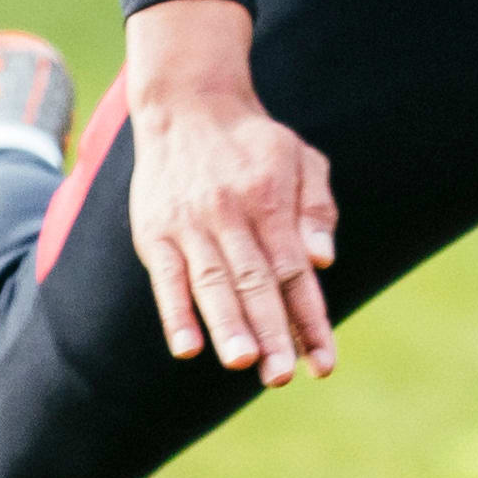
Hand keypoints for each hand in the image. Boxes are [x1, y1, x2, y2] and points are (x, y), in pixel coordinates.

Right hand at [120, 0, 340, 379]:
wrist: (186, 101)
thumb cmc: (252, 141)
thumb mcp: (301, 157)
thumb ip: (317, 207)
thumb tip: (323, 260)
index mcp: (271, 201)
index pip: (294, 272)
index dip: (309, 320)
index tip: (322, 364)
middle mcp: (231, 214)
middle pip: (255, 282)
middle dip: (271, 331)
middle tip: (280, 376)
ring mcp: (190, 224)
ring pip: (211, 282)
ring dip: (227, 324)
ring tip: (243, 361)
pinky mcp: (154, 231)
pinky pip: (166, 277)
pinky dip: (175, 312)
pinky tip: (187, 346)